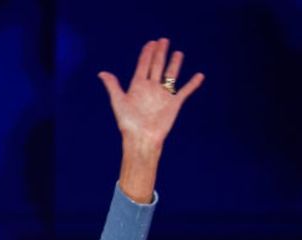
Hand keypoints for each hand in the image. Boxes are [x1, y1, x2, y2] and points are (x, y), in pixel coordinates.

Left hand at [98, 38, 203, 152]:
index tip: (151, 43)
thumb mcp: (119, 102)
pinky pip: (185, 91)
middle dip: (160, 53)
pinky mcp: (174, 104)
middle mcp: (151, 88)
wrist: (142, 138)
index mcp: (138, 86)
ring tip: (178, 53)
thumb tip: (101, 73)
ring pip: (170, 75)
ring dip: (175, 64)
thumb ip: (113, 86)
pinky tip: (199, 75)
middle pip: (157, 66)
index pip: (143, 65)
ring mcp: (163, 95)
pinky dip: (193, 84)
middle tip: (163, 40)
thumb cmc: (129, 123)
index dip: (147, 54)